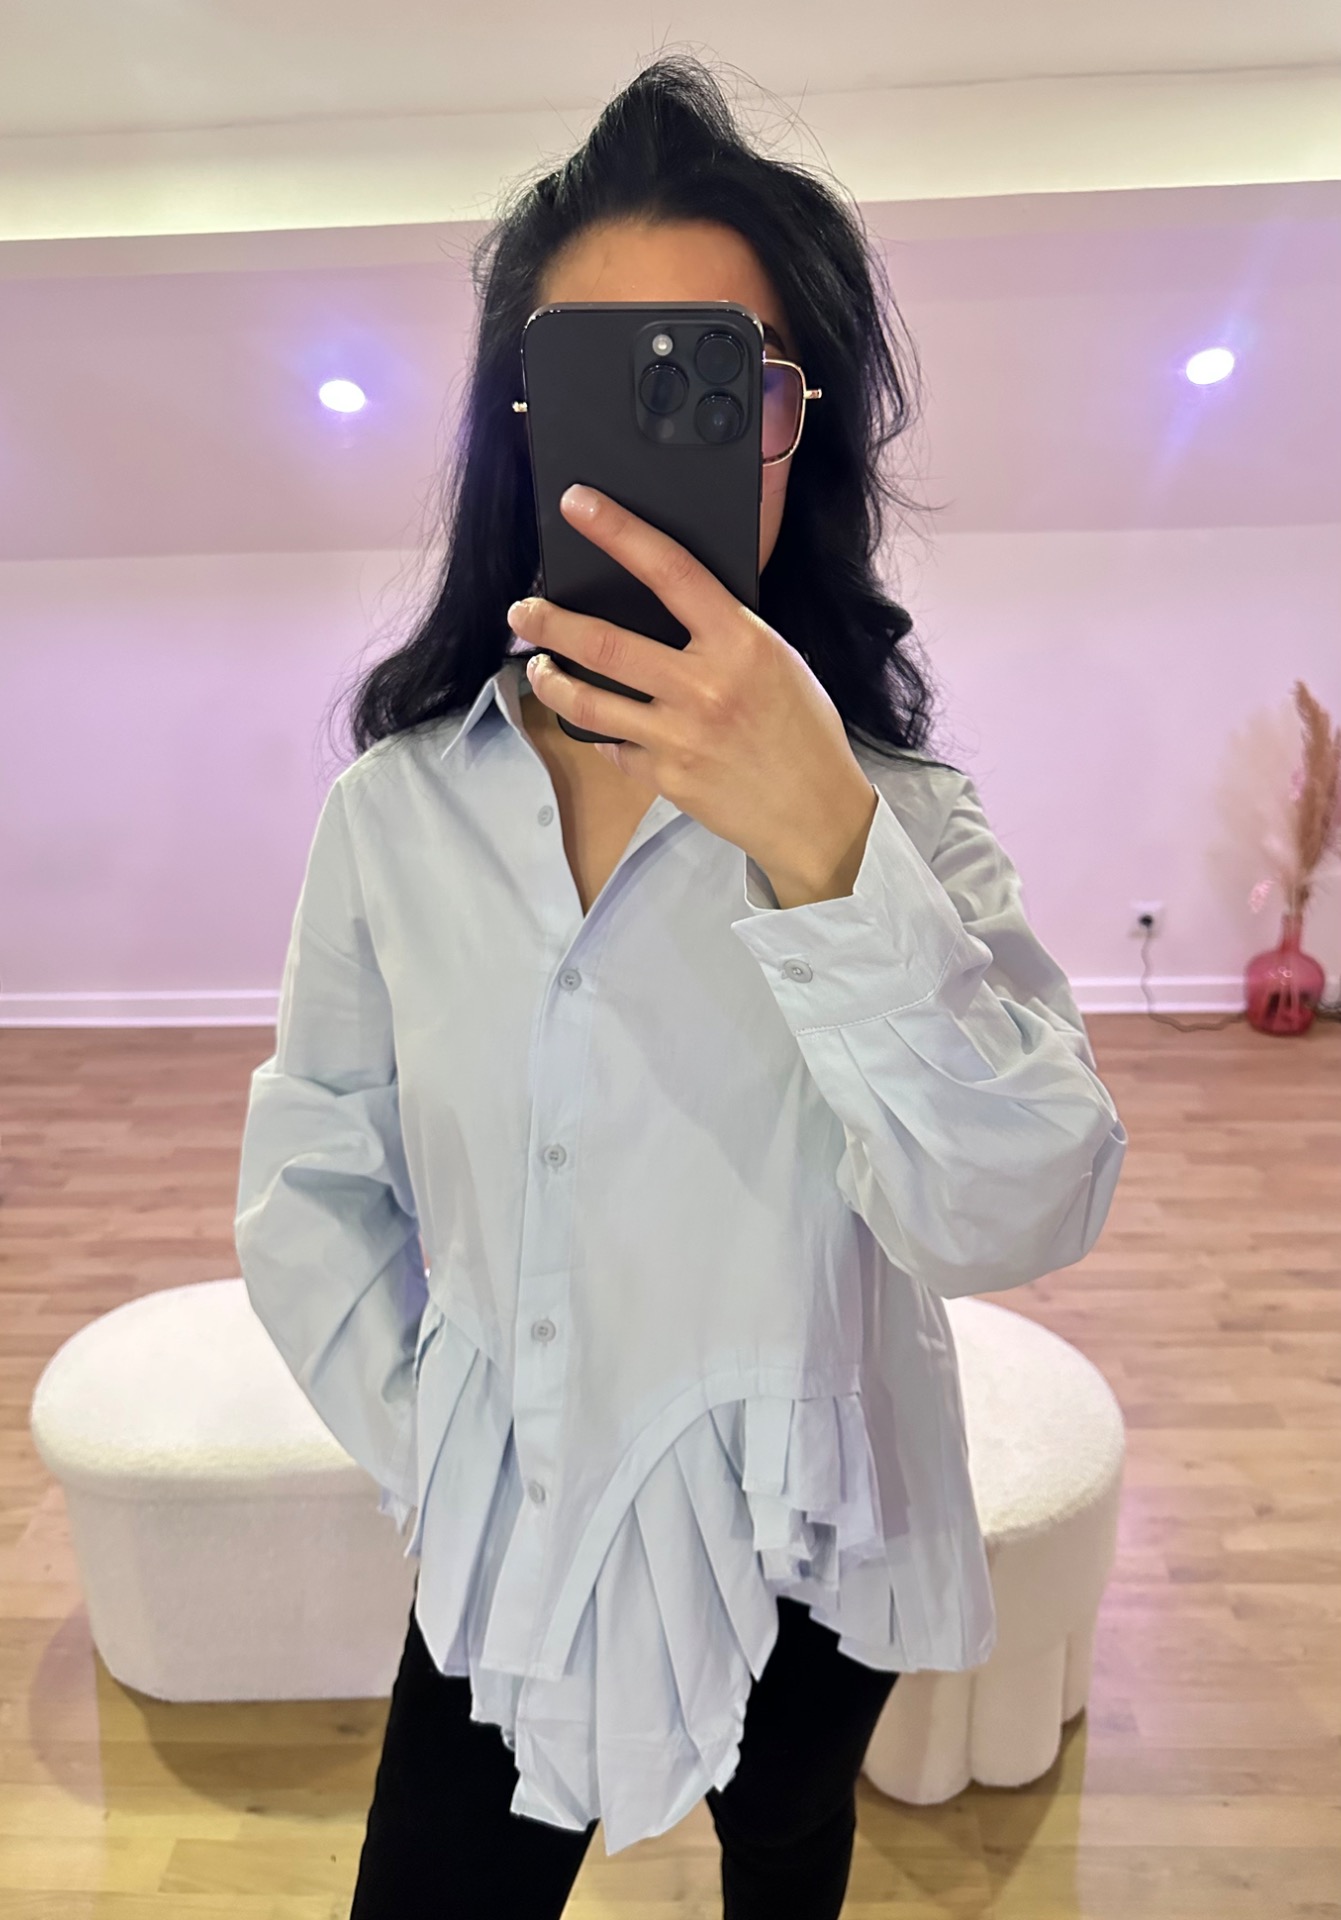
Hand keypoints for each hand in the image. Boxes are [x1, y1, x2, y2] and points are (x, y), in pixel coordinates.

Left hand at [508, 484, 878, 907]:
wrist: (817, 813)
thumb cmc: (803, 730)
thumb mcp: (778, 661)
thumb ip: (725, 634)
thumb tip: (668, 606)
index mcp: (740, 642)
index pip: (670, 570)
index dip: (618, 531)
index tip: (578, 505)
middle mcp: (705, 686)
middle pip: (605, 642)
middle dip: (550, 622)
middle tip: (522, 611)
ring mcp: (679, 736)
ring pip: (588, 702)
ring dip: (552, 681)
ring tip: (540, 668)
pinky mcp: (666, 777)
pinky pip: (614, 748)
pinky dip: (603, 734)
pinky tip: (599, 724)